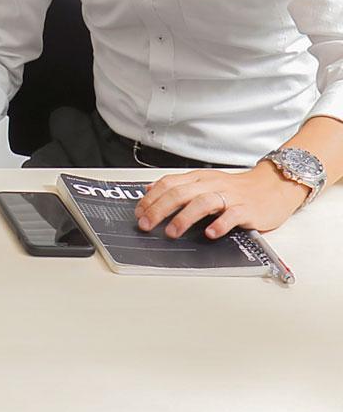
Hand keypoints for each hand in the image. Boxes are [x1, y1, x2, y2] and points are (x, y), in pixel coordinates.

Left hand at [134, 162, 308, 239]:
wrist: (273, 186)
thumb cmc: (236, 188)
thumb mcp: (204, 182)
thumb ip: (178, 185)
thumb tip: (150, 189)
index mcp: (198, 178)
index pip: (169, 183)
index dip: (151, 198)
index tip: (139, 212)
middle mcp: (211, 184)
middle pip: (180, 193)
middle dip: (159, 209)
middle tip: (146, 224)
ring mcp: (229, 196)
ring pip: (202, 203)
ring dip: (184, 218)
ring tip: (171, 232)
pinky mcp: (247, 209)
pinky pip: (232, 215)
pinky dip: (219, 224)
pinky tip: (210, 233)